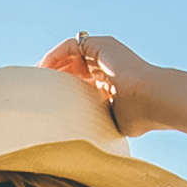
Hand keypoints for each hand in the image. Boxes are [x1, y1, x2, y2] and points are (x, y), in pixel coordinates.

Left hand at [38, 34, 167, 135]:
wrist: (152, 100)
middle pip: (71, 68)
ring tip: (35, 80)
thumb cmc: (136, 117)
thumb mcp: (108, 122)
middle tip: (34, 92)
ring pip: (68, 56)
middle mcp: (106, 66)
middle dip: (51, 78)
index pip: (79, 84)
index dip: (60, 92)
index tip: (43, 104)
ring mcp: (105, 54)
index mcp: (109, 84)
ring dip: (49, 66)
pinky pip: (70, 45)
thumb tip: (78, 142)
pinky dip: (54, 55)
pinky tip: (43, 69)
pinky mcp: (101, 45)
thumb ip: (93, 123)